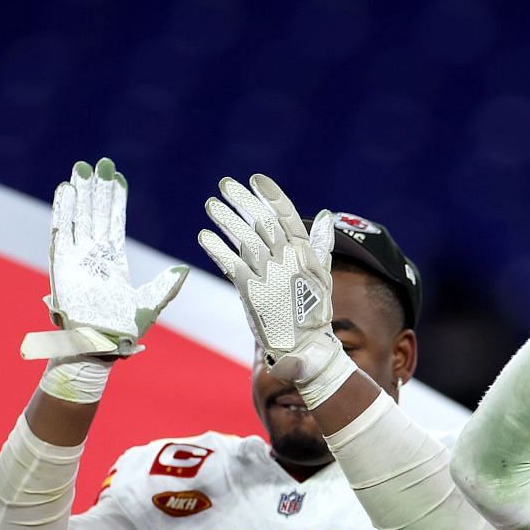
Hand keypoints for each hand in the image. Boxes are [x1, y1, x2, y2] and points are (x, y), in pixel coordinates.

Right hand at [29, 158, 188, 349]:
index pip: (113, 222)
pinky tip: (66, 190)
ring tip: (81, 168)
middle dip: (97, 188)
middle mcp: (94, 256)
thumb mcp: (150, 306)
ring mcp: (77, 259)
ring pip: (77, 218)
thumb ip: (165, 287)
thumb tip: (183, 269)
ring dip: (79, 194)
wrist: (99, 348)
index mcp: (114, 261)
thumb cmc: (123, 333)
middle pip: (94, 213)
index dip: (115, 199)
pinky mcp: (61, 265)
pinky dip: (62, 211)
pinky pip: (61, 233)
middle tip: (100, 162)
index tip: (118, 176)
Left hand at [197, 175, 343, 390]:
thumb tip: (325, 216)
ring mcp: (272, 278)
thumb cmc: (313, 314)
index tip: (256, 179)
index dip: (272, 196)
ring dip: (226, 219)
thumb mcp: (322, 276)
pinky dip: (217, 249)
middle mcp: (290, 262)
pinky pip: (231, 265)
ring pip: (245, 240)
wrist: (307, 350)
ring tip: (211, 205)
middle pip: (263, 222)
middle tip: (225, 185)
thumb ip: (320, 245)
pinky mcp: (254, 294)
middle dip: (243, 201)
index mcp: (306, 255)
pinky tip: (204, 236)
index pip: (288, 217)